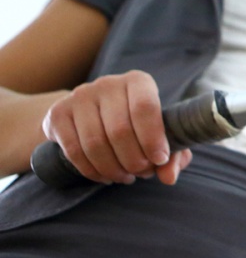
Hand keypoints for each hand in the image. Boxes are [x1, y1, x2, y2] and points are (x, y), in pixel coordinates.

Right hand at [41, 70, 191, 184]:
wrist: (92, 115)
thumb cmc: (137, 125)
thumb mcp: (161, 135)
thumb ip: (175, 155)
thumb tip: (169, 177)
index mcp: (138, 81)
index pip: (145, 108)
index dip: (153, 139)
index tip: (159, 159)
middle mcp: (108, 83)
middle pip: (119, 130)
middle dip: (134, 160)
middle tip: (142, 173)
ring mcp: (80, 96)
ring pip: (95, 143)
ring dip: (113, 169)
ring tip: (126, 176)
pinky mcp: (58, 113)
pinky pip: (74, 151)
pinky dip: (92, 171)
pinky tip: (105, 176)